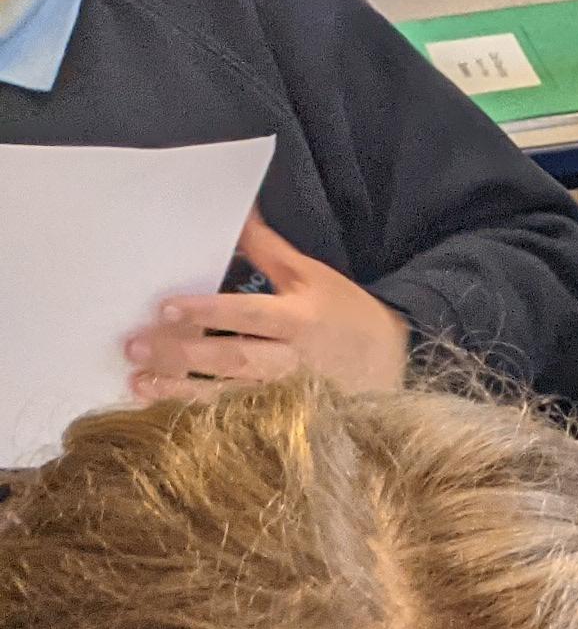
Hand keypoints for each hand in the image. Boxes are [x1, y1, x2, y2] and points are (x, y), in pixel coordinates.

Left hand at [124, 216, 409, 399]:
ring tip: (139, 382)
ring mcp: (291, 396)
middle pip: (236, 360)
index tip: (166, 309)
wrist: (392, 364)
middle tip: (135, 346)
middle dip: (184, 354)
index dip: (209, 312)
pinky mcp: (286, 418)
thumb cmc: (347, 315)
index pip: (251, 316)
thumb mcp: (313, 277)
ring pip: (232, 396)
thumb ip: (268, 250)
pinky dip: (199, 415)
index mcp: (302, 320)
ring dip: (182, 391)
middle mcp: (296, 361)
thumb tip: (237, 209)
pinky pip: (238, 419)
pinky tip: (164, 407)